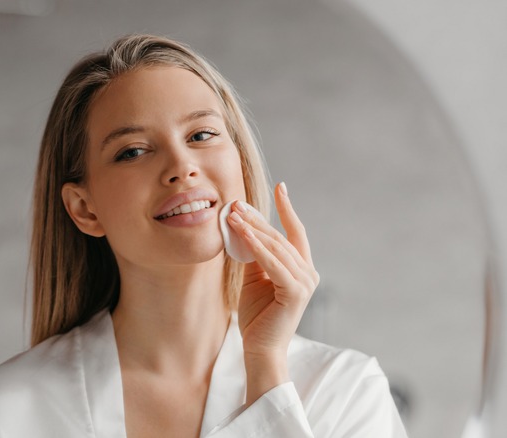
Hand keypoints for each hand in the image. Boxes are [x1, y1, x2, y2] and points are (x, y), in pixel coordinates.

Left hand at [226, 182, 319, 404]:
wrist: (260, 348)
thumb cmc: (257, 315)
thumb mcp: (253, 278)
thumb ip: (253, 255)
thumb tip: (241, 227)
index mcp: (301, 268)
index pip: (295, 232)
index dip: (288, 209)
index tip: (281, 187)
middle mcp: (308, 273)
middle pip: (281, 237)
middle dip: (258, 218)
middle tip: (236, 204)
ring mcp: (304, 282)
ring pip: (276, 247)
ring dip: (253, 229)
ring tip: (233, 215)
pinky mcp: (295, 292)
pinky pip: (272, 262)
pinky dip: (256, 246)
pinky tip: (241, 233)